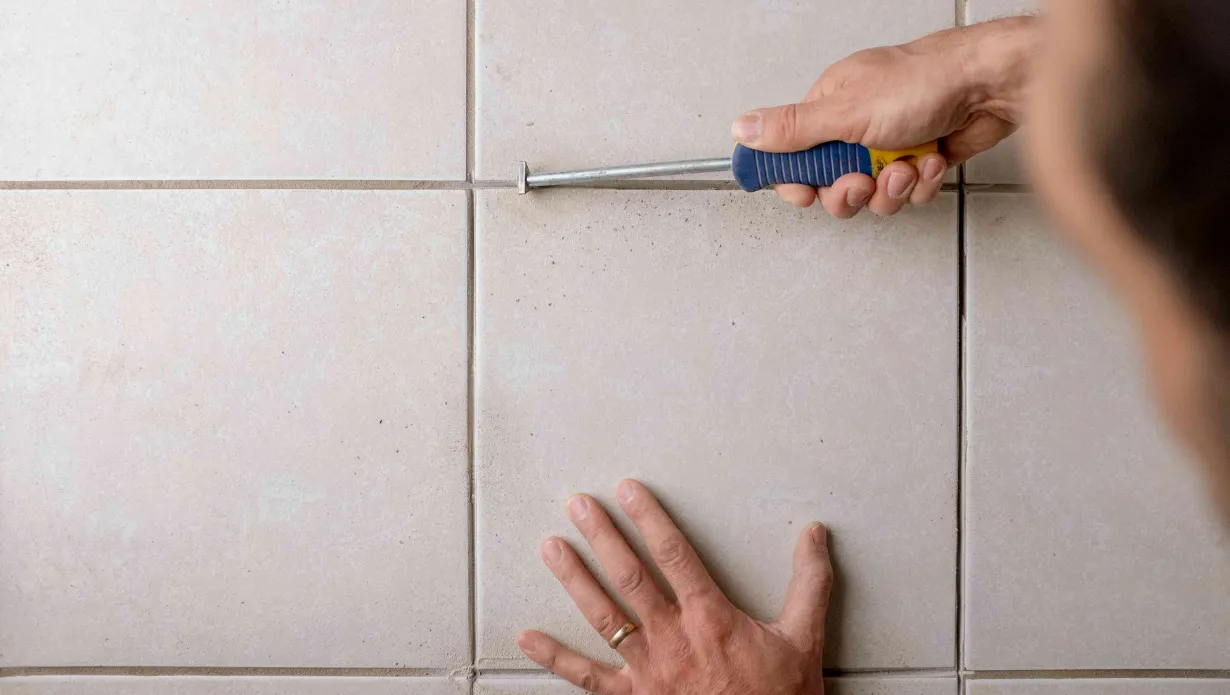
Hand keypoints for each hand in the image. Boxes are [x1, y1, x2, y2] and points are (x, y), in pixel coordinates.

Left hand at [517, 480, 832, 694]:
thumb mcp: (805, 638)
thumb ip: (810, 582)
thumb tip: (815, 534)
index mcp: (711, 618)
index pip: (673, 554)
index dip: (648, 518)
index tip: (627, 491)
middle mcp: (673, 639)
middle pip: (629, 576)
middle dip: (601, 536)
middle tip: (577, 504)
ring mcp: (648, 671)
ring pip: (603, 616)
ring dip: (573, 579)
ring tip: (550, 547)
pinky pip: (586, 677)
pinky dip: (554, 657)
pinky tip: (526, 636)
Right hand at [732, 18, 1035, 216]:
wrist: (990, 85)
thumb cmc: (925, 82)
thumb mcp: (846, 111)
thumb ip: (793, 129)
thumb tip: (743, 128)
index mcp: (831, 107)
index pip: (794, 156)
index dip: (797, 181)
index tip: (807, 192)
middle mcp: (857, 126)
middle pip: (832, 184)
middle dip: (851, 191)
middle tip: (863, 180)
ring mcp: (890, 145)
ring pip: (873, 196)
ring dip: (892, 189)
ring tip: (907, 167)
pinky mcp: (920, 160)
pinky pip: (907, 194)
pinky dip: (921, 183)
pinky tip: (932, 160)